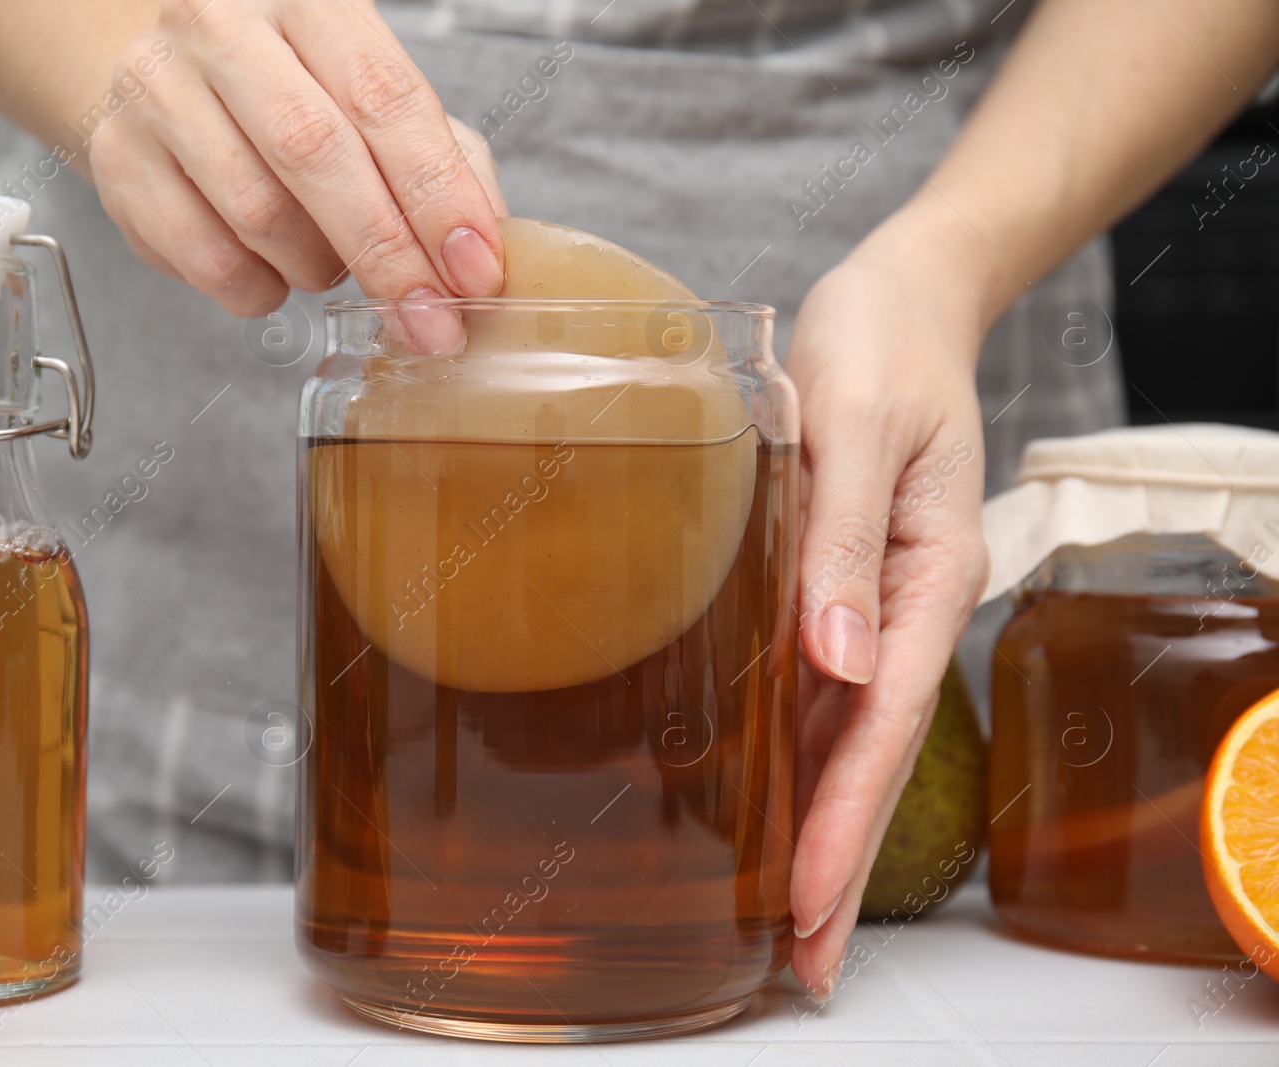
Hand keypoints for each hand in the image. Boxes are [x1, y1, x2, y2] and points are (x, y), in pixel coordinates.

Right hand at [89, 0, 505, 316]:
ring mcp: (158, 90)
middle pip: (315, 152)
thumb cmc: (294, 96)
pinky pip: (208, 259)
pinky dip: (259, 289)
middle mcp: (224, 28)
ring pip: (258, 212)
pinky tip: (271, 270)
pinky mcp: (119, 161)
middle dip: (387, 253)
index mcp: (310, 1)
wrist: (172, 83)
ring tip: (329, 261)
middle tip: (429, 321)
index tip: (475, 269)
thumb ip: (444, 163)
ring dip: (317, 267)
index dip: (437, 192)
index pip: (384, 96)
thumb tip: (483, 254)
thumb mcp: (376, 103)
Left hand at [783, 206, 991, 997]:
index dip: (844, 823)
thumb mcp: (855, 422)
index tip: (808, 906)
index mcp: (925, 577)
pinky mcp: (842, 588)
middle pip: (873, 758)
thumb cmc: (880, 343)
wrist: (902, 297)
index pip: (883, 726)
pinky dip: (808, 763)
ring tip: (791, 924)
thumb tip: (837, 661)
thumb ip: (841, 539)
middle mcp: (904, 607)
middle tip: (801, 966)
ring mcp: (876, 605)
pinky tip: (779, 806)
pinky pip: (828, 694)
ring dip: (824, 831)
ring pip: (851, 739)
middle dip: (838, 864)